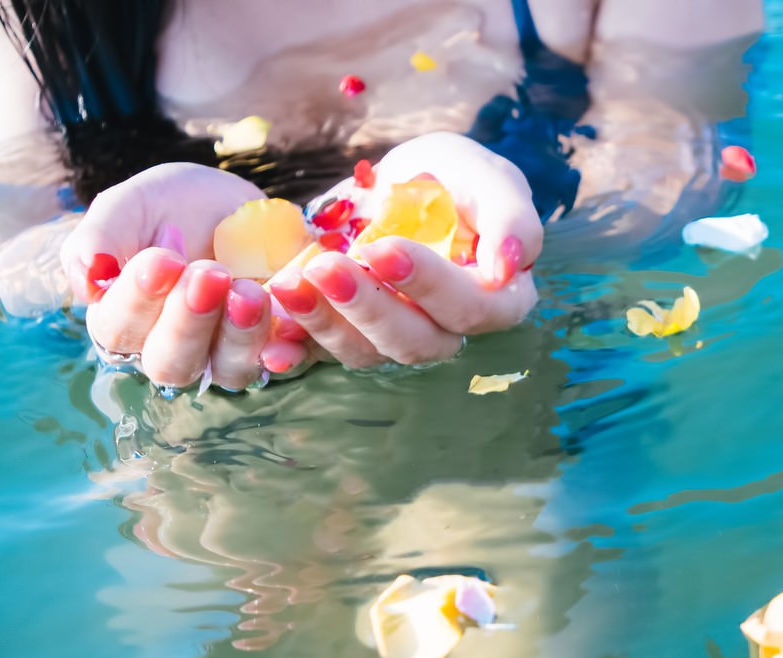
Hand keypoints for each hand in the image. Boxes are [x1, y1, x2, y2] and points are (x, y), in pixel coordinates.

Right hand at [61, 163, 308, 388]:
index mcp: (124, 321)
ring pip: (227, 369)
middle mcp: (171, 350)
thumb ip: (102, 237)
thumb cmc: (169, 209)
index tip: (162, 259)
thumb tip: (89, 276)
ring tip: (250, 291)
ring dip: (239, 333)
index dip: (138, 300)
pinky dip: (287, 349)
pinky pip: (282, 362)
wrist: (234, 205)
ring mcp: (224, 356)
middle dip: (189, 320)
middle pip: (171, 362)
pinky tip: (292, 328)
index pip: (119, 330)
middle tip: (209, 275)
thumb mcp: (130, 207)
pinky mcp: (274, 348)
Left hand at [266, 133, 542, 367]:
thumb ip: (510, 216)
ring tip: (288, 284)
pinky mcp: (347, 331)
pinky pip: (321, 354)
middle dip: (368, 307)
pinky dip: (295, 350)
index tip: (384, 247)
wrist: (400, 180)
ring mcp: (393, 335)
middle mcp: (446, 328)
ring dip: (324, 324)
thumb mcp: (489, 177)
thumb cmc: (455, 177)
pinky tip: (272, 343)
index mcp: (495, 298)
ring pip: (364, 353)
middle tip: (326, 266)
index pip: (470, 309)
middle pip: (414, 342)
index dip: (428, 286)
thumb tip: (507, 269)